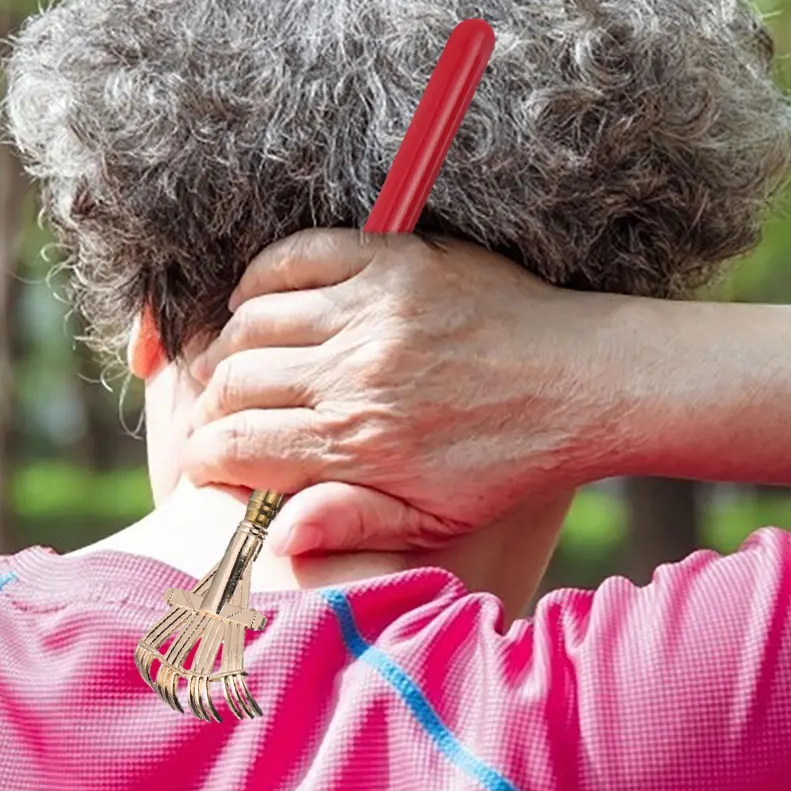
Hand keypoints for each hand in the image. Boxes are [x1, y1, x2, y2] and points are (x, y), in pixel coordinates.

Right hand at [178, 229, 599, 555]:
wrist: (584, 382)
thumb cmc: (508, 460)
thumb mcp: (435, 518)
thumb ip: (351, 522)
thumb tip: (278, 536)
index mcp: (360, 443)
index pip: (238, 446)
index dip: (205, 457)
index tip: (205, 461)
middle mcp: (356, 373)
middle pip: (233, 382)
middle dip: (208, 406)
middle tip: (214, 416)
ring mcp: (372, 309)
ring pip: (253, 319)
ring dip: (227, 344)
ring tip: (233, 365)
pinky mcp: (393, 259)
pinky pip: (297, 254)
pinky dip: (262, 276)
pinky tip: (259, 302)